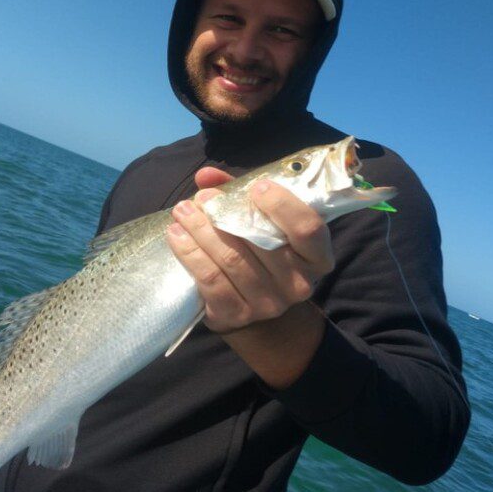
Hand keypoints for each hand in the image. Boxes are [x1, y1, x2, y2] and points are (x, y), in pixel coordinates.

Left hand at [167, 167, 333, 334]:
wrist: (259, 311)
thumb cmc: (263, 252)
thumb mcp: (264, 222)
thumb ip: (240, 195)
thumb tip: (206, 176)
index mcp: (316, 256)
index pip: (307, 228)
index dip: (282, 205)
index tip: (257, 187)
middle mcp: (298, 283)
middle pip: (259, 241)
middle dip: (224, 213)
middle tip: (202, 198)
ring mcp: (268, 303)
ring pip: (230, 259)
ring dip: (200, 230)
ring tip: (182, 211)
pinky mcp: (237, 315)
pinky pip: (211, 280)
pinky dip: (190, 254)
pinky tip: (176, 236)